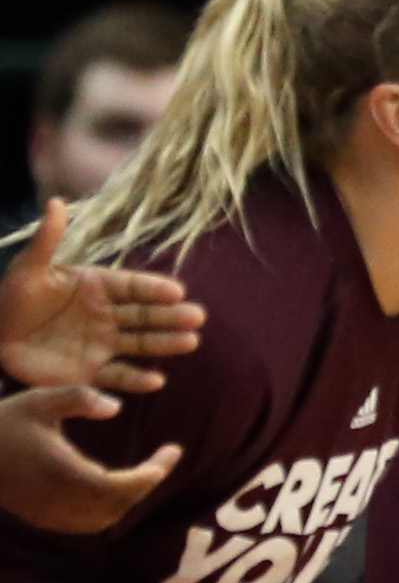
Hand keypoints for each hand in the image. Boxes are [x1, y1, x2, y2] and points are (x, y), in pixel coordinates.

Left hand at [0, 200, 205, 391]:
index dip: (153, 289)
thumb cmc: (11, 299)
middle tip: (196, 317)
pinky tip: (156, 381)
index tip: (177, 291)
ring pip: (139, 343)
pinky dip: (136, 380)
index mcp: (97, 287)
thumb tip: (56, 201)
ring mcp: (100, 343)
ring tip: (190, 343)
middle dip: (170, 316)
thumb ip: (48, 240)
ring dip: (164, 344)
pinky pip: (116, 376)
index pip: (132, 286)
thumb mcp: (28, 269)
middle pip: (144, 315)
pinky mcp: (88, 372)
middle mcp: (106, 315)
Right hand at [0, 385, 179, 531]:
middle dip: (147, 484)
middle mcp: (58, 500)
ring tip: (147, 470)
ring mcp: (48, 513)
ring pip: (104, 519)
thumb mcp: (39, 399)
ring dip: (129, 499)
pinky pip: (85, 524)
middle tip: (166, 458)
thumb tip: (115, 407)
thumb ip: (79, 398)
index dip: (152, 474)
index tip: (173, 451)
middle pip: (118, 506)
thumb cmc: (4, 423)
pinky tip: (116, 485)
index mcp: (62, 473)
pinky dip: (109, 509)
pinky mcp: (41, 518)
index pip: (121, 487)